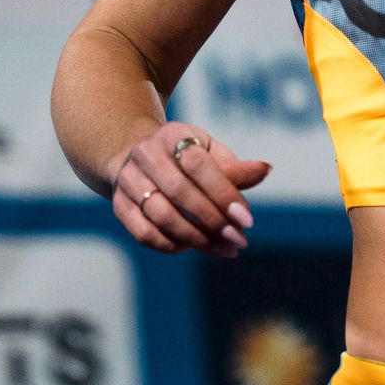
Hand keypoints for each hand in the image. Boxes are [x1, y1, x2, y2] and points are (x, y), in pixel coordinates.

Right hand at [109, 120, 270, 257]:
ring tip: (224, 249)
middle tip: (239, 240)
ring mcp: (129, 181)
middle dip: (213, 220)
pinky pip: (144, 233)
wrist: (138, 156)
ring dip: (196, 238)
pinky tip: (195, 248)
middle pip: (179, 192)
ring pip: (161, 216)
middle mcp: (145, 156)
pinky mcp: (119, 205)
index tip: (247, 219)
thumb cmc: (185, 155)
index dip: (224, 193)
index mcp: (172, 135)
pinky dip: (171, 245)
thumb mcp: (209, 151)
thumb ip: (234, 166)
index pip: (198, 164)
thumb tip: (265, 169)